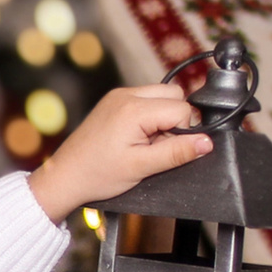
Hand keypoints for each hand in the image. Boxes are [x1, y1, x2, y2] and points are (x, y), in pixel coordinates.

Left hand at [28, 83, 215, 223]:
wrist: (64, 177)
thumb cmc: (96, 175)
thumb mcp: (141, 168)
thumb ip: (176, 153)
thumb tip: (207, 143)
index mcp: (133, 109)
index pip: (182, 108)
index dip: (182, 132)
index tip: (166, 150)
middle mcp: (126, 95)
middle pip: (175, 95)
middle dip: (174, 121)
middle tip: (156, 147)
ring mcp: (118, 96)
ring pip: (162, 95)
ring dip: (162, 118)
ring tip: (144, 143)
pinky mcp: (114, 101)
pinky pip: (146, 100)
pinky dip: (149, 116)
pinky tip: (136, 137)